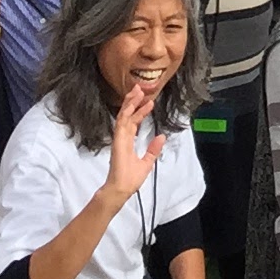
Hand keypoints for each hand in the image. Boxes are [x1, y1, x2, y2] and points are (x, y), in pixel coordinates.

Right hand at [106, 80, 165, 200]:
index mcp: (128, 142)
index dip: (140, 112)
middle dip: (132, 102)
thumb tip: (161, 137)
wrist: (121, 190)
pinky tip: (131, 104)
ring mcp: (119, 139)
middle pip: (127, 116)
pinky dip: (126, 113)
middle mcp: (122, 138)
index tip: (149, 102)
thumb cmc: (130, 180)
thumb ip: (153, 150)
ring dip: (129, 103)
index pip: (134, 123)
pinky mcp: (117, 141)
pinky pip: (121, 124)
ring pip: (123, 116)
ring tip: (136, 91)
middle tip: (139, 88)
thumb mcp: (147, 163)